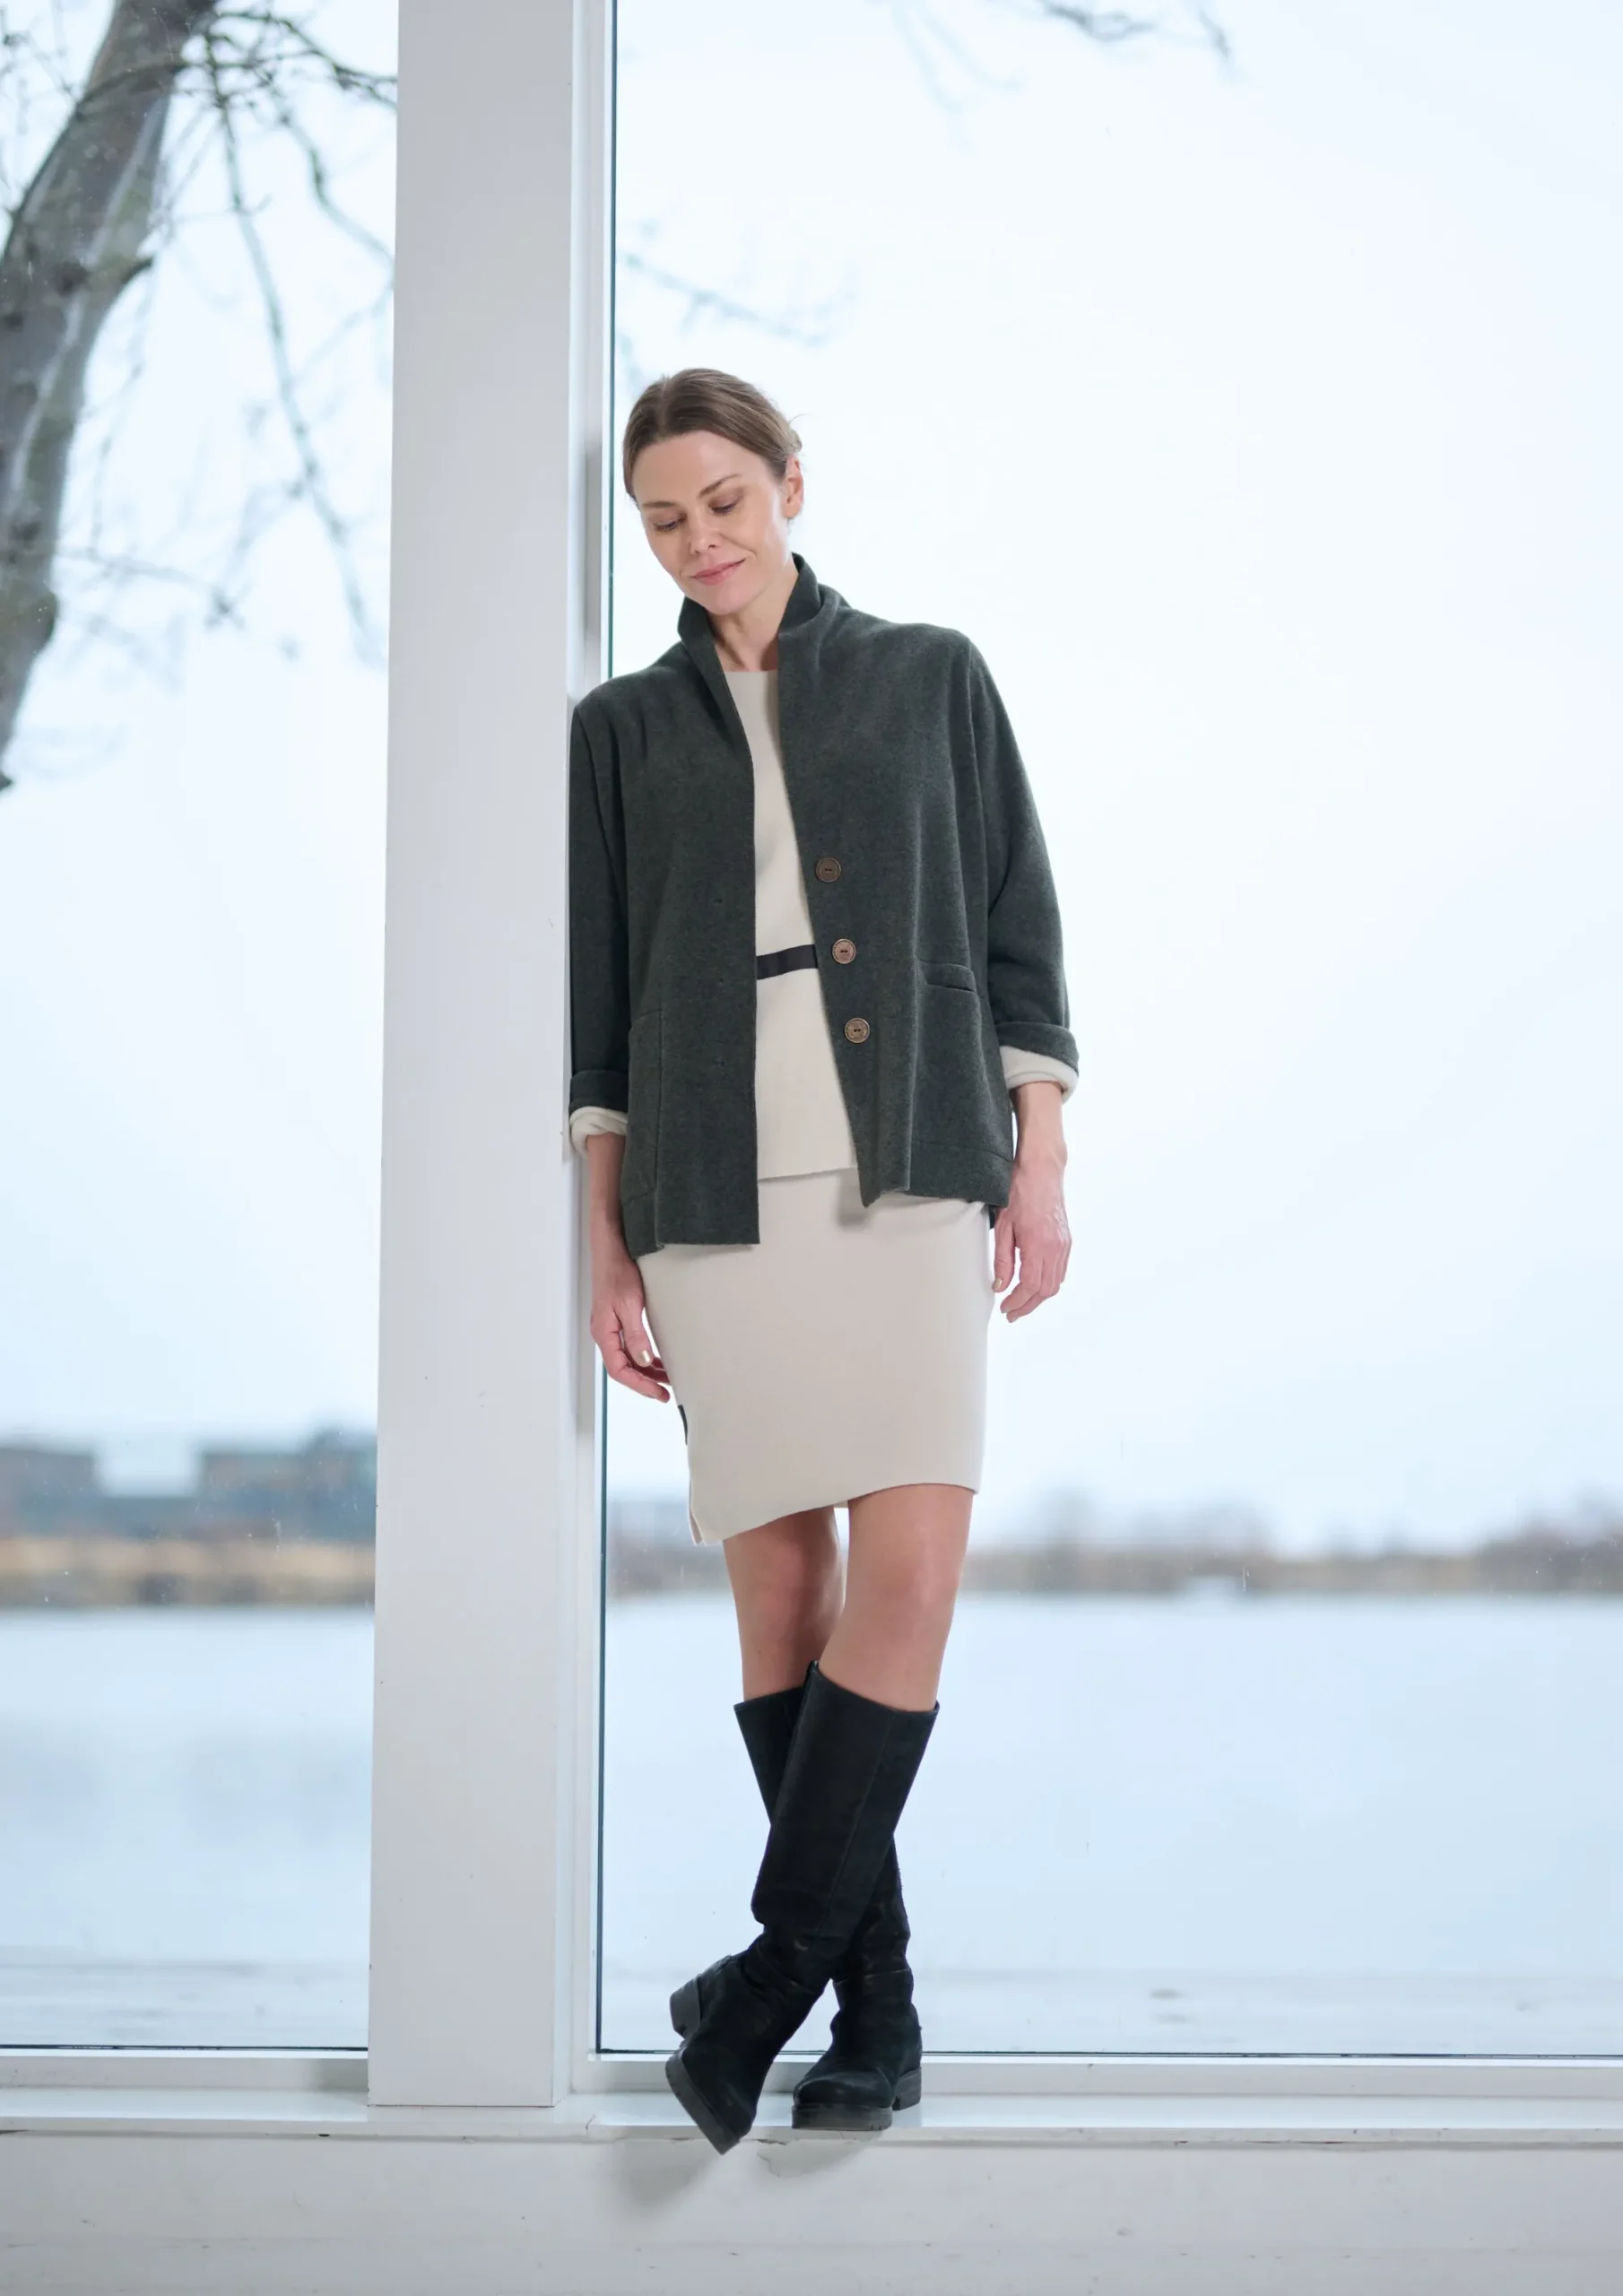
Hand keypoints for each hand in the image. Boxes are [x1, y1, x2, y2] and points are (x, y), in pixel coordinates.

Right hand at [589, 1249, 670, 1400]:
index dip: (639, 1385)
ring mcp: (610, 1327)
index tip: (657, 1393)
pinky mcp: (617, 1320)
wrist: (610, 1251)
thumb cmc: (616, 1273)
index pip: (619, 1370)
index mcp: (604, 1333)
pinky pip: (628, 1346)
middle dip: (644, 1382)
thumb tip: (643, 1361)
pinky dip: (643, 1356)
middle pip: (623, 1368)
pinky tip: (655, 1359)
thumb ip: (636, 1336)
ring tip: (665, 1379)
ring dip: (645, 1370)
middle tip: (664, 1393)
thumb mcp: (630, 1305)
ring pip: (627, 1358)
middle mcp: (605, 1333)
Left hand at [991, 1149, 1069, 1320]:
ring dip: (1038, 1297)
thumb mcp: (1003, 1227)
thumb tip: (1000, 1286)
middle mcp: (1056, 1248)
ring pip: (1056, 1283)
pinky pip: (1060, 1271)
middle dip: (1028, 1306)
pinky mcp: (1067, 1241)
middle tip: (1011, 1312)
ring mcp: (1064, 1245)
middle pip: (1045, 1290)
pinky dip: (1048, 1284)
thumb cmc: (1019, 1193)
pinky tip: (1034, 1285)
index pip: (1029, 1286)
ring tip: (1021, 1302)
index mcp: (1038, 1245)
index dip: (1017, 1302)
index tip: (1005, 1308)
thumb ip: (1002, 1260)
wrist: (1041, 1171)